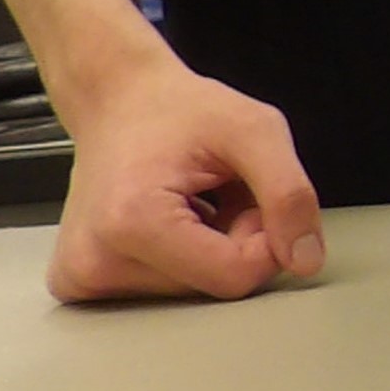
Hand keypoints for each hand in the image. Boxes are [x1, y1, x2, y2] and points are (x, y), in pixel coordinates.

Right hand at [46, 51, 325, 302]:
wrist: (117, 100)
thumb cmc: (177, 109)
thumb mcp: (255, 130)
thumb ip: (289, 194)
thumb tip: (305, 262)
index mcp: (131, 223)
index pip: (235, 276)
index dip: (265, 237)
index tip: (248, 192)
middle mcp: (95, 263)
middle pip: (213, 286)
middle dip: (236, 240)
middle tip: (216, 190)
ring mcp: (83, 278)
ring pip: (195, 290)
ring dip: (213, 246)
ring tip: (193, 199)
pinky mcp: (83, 284)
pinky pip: (166, 289)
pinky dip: (186, 256)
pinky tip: (172, 217)